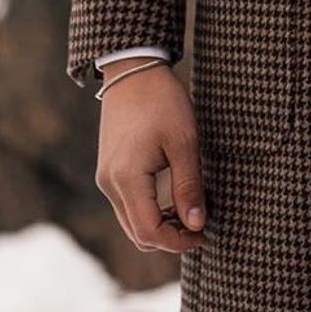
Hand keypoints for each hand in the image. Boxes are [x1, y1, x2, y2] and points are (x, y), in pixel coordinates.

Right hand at [95, 60, 208, 252]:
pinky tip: (172, 200)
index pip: (149, 232)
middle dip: (169, 238)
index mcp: (127, 179)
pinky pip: (128, 205)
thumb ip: (188, 187)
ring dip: (159, 225)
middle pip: (137, 234)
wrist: (133, 70)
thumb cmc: (162, 102)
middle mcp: (110, 184)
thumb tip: (196, 225)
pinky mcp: (109, 170)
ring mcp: (106, 178)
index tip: (204, 233)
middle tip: (200, 226)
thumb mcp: (184, 143)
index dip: (178, 242)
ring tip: (190, 211)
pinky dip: (149, 211)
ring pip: (131, 221)